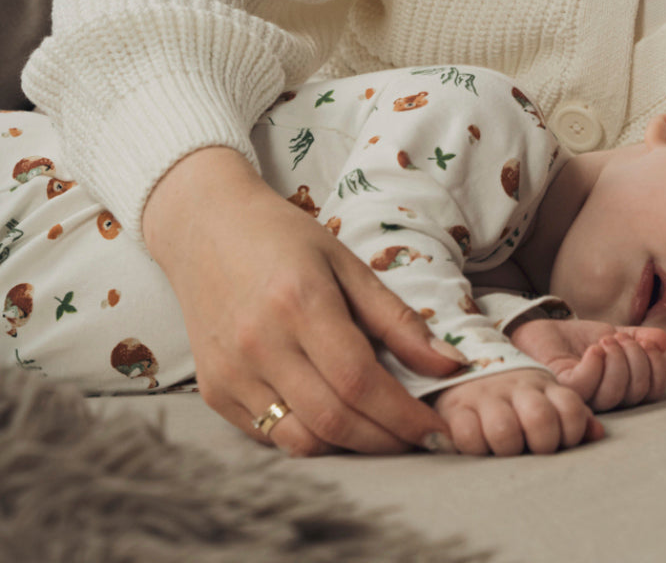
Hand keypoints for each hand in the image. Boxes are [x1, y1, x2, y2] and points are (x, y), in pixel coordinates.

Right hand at [143, 147, 463, 455]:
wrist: (205, 228)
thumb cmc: (284, 239)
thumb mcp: (349, 265)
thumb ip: (399, 319)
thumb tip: (451, 364)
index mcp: (300, 304)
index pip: (360, 381)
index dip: (404, 415)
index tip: (438, 430)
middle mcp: (260, 344)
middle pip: (334, 419)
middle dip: (387, 441)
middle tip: (422, 441)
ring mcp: (231, 371)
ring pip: (301, 438)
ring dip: (351, 448)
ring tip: (385, 435)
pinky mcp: (213, 390)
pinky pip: (270, 434)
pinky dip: (311, 437)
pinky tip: (339, 422)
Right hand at [433, 369, 602, 454]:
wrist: (461, 366)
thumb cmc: (513, 397)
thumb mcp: (546, 399)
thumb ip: (573, 417)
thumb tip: (597, 433)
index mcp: (545, 386)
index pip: (572, 409)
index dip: (572, 434)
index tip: (561, 442)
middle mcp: (517, 387)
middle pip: (541, 419)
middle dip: (542, 444)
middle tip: (534, 450)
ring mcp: (485, 395)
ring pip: (504, 431)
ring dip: (508, 449)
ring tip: (505, 450)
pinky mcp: (455, 407)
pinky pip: (468, 435)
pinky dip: (476, 448)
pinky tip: (480, 446)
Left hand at [511, 319, 665, 410]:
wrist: (542, 328)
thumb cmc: (577, 338)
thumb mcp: (615, 333)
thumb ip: (640, 338)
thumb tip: (663, 342)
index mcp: (622, 388)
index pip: (651, 392)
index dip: (658, 369)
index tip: (649, 344)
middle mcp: (604, 398)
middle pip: (635, 393)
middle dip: (636, 359)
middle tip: (620, 339)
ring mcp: (583, 397)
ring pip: (613, 393)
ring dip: (617, 360)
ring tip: (605, 340)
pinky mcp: (562, 389)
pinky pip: (586, 385)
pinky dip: (596, 364)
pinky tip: (593, 348)